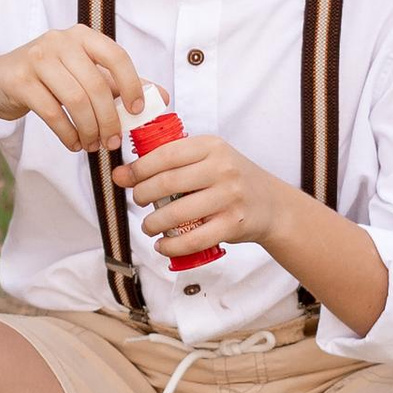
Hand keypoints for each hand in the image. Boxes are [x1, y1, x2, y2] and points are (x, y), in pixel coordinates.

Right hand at [0, 25, 145, 155]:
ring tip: (92, 145)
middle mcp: (60, 41)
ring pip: (75, 100)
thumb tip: (161, 96)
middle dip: (109, 120)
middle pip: (96, 85)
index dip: (132, 85)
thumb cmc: (47, 79)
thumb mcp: (83, 75)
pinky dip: (67, 134)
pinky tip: (73, 143)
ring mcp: (37, 58)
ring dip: (89, 129)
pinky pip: (51, 112)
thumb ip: (119, 84)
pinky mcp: (20, 80)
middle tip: (112, 142)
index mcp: (82, 36)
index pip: (116, 56)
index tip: (136, 111)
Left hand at [116, 124, 285, 267]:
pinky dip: (171, 246)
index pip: (166, 154)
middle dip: (142, 195)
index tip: (124, 178)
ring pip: (177, 213)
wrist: (271, 205)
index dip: (138, 168)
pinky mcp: (232, 225)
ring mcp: (229, 197)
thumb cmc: (230, 179)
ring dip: (152, 223)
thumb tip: (120, 174)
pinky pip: (193, 239)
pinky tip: (162, 245)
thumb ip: (169, 163)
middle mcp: (222, 168)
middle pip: (167, 182)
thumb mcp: (208, 158)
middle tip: (138, 201)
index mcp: (212, 146)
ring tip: (148, 226)